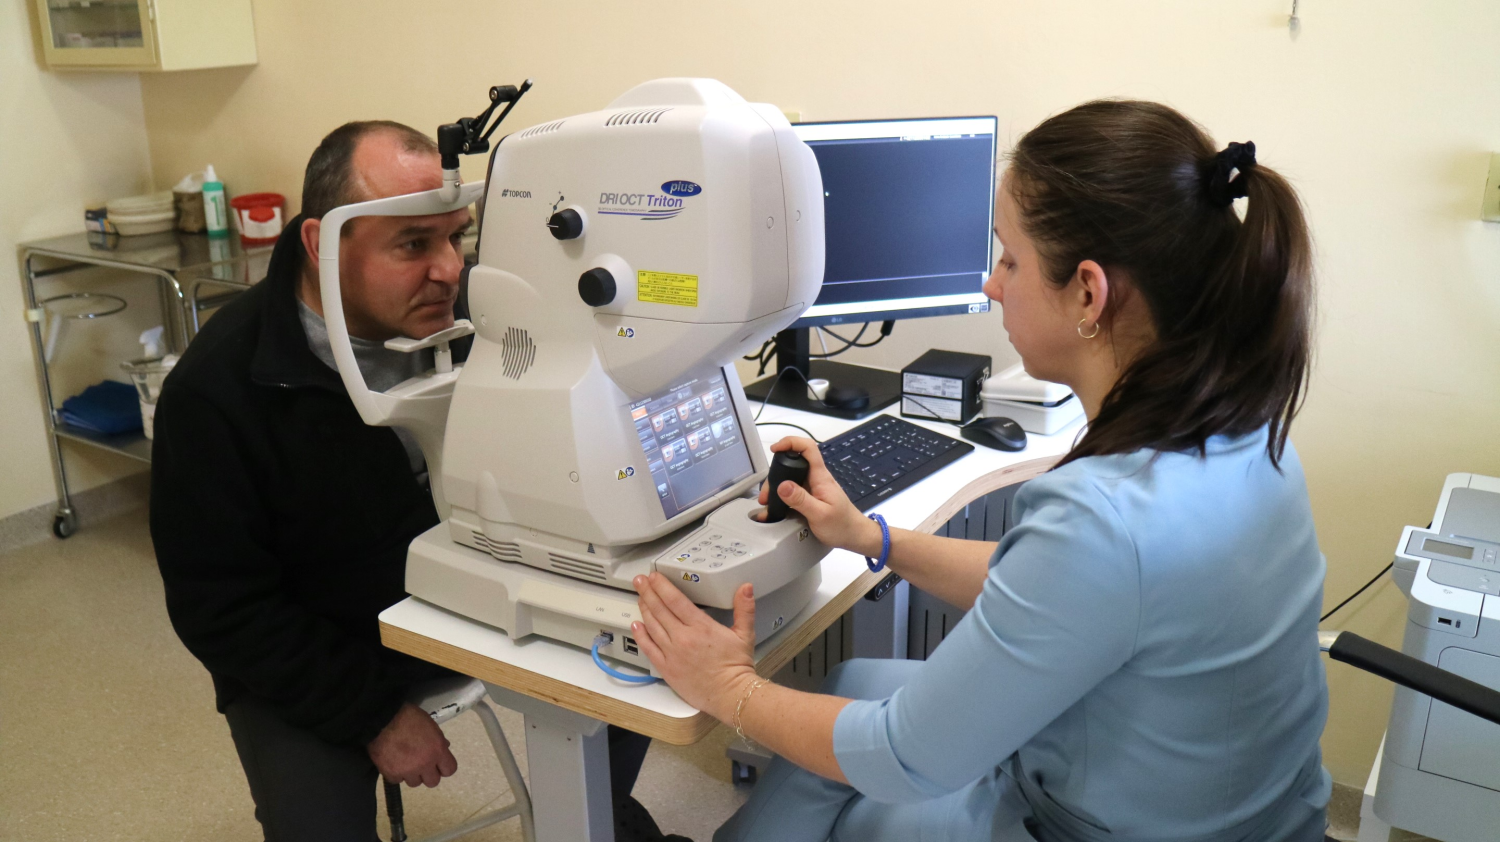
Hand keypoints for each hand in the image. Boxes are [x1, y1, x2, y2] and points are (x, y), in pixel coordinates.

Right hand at [367, 703, 457, 787]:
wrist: (383, 720)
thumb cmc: (409, 717)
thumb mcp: (430, 725)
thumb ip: (439, 740)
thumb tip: (444, 748)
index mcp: (437, 751)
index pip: (450, 770)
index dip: (444, 767)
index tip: (438, 763)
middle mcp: (425, 764)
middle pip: (433, 782)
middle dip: (428, 774)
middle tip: (421, 764)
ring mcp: (407, 771)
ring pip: (414, 783)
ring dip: (412, 774)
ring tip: (405, 762)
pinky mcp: (391, 774)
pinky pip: (397, 780)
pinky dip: (396, 773)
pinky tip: (393, 762)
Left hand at [631, 572, 757, 721]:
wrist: (731, 695)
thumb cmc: (737, 666)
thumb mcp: (745, 634)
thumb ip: (744, 608)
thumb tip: (746, 588)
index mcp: (701, 627)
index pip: (675, 600)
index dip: (662, 586)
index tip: (654, 576)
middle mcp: (683, 638)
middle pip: (660, 609)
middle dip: (648, 592)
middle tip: (640, 580)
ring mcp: (672, 653)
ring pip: (652, 626)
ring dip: (644, 609)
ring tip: (639, 596)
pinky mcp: (667, 668)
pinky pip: (649, 648)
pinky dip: (641, 635)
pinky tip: (636, 625)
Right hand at [757, 437, 882, 555]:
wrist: (854, 536)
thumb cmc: (842, 525)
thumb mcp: (820, 514)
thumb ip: (801, 500)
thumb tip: (782, 485)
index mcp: (821, 477)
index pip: (808, 448)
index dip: (791, 442)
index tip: (776, 449)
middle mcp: (816, 479)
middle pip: (794, 463)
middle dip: (776, 473)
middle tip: (766, 492)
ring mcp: (813, 487)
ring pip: (791, 478)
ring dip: (777, 488)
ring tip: (768, 503)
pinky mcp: (811, 497)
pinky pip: (793, 491)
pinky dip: (782, 498)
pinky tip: (776, 508)